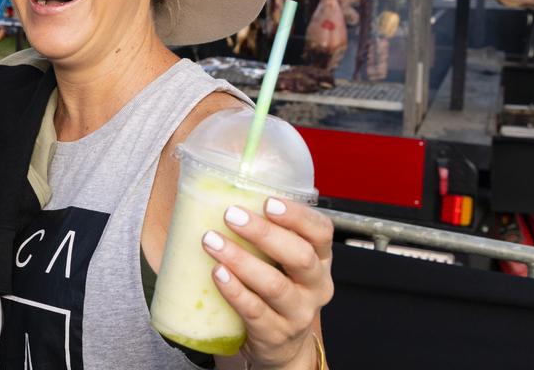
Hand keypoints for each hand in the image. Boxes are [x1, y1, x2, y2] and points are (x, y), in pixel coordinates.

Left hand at [202, 198, 332, 369]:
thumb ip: (268, 231)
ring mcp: (299, 312)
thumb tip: (224, 189)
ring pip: (274, 284)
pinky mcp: (276, 333)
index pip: (321, 231)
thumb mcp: (283, 260)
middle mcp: (316, 285)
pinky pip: (255, 310)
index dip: (297, 215)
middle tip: (231, 215)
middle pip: (300, 256)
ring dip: (240, 260)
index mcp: (321, 258)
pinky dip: (234, 290)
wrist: (281, 344)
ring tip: (212, 242)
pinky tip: (217, 274)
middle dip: (264, 233)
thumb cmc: (277, 286)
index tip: (268, 201)